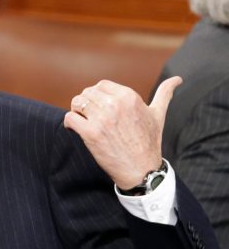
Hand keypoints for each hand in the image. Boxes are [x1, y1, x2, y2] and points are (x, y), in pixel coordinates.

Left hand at [64, 77, 181, 189]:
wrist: (141, 169)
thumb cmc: (149, 141)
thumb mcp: (158, 114)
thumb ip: (164, 94)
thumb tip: (178, 79)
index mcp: (129, 97)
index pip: (101, 85)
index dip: (97, 95)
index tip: (99, 107)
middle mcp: (115, 104)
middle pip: (87, 93)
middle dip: (85, 103)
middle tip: (88, 116)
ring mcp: (102, 119)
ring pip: (77, 103)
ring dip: (76, 111)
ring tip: (81, 121)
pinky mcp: (91, 133)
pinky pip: (70, 118)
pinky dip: (69, 123)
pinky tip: (74, 129)